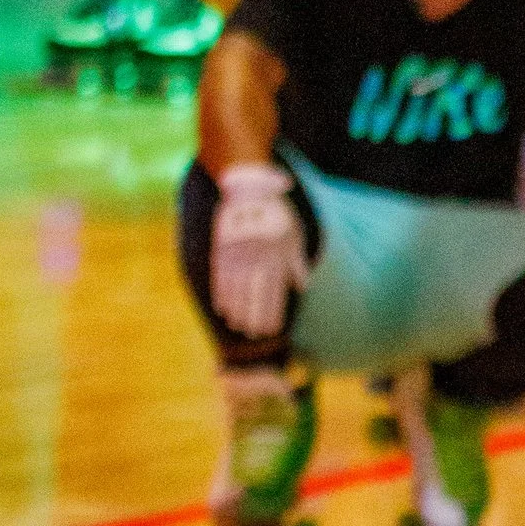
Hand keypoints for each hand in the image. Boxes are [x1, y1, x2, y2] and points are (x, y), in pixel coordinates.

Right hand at [211, 162, 305, 339]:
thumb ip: (297, 262)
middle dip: (256, 317)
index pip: (274, 291)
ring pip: (237, 290)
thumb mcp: (294, 234)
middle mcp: (256, 258)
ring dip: (238, 311)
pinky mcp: (221, 249)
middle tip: (256, 336)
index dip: (273, 312)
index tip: (272, 330)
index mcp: (276, 255)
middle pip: (255, 294)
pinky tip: (223, 308)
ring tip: (239, 327)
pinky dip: (222, 294)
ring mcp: (237, 255)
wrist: (249, 189)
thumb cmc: (277, 214)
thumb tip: (303, 287)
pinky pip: (220, 277)